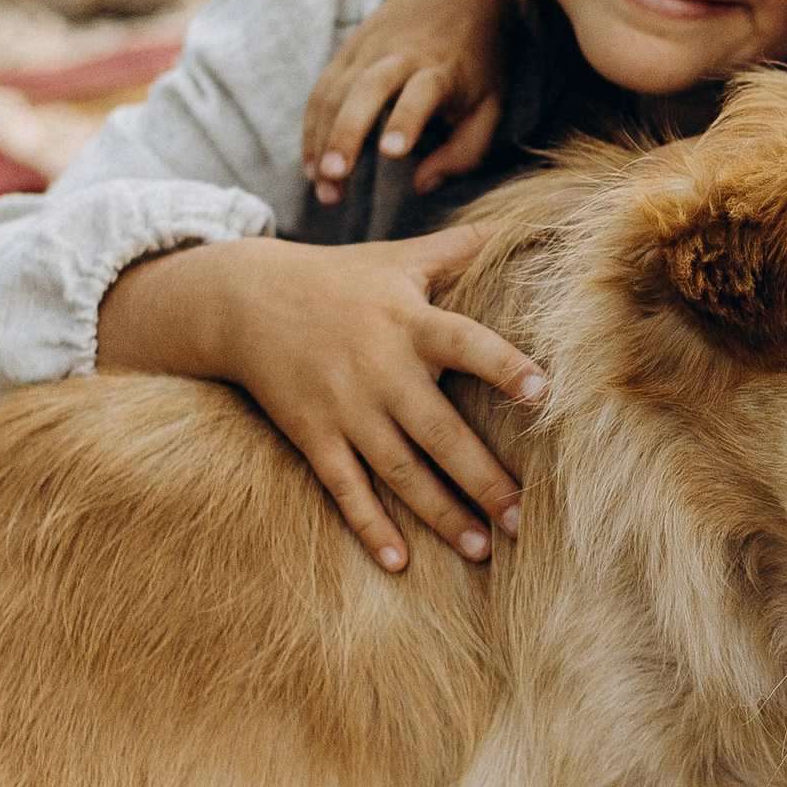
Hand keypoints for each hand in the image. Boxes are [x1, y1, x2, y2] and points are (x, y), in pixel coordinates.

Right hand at [97, 225, 546, 571]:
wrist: (242, 299)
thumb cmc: (336, 278)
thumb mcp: (394, 258)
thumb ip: (454, 250)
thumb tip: (510, 224)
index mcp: (409, 322)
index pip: (466, 342)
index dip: (504, 365)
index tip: (544, 392)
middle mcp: (380, 368)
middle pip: (439, 431)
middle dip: (483, 478)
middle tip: (524, 519)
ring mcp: (343, 407)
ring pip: (399, 470)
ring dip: (441, 513)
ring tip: (482, 549)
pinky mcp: (312, 434)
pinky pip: (344, 487)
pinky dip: (369, 525)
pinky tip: (399, 561)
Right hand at [303, 0, 517, 204]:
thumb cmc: (479, 59)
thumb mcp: (491, 106)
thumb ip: (464, 152)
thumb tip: (422, 186)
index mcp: (441, 69)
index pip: (421, 93)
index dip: (406, 119)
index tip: (392, 151)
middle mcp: (401, 55)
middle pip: (367, 90)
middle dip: (347, 133)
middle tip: (335, 176)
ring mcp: (369, 48)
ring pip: (336, 92)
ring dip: (323, 139)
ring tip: (322, 184)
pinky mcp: (348, 48)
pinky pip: (322, 90)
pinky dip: (313, 127)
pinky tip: (313, 163)